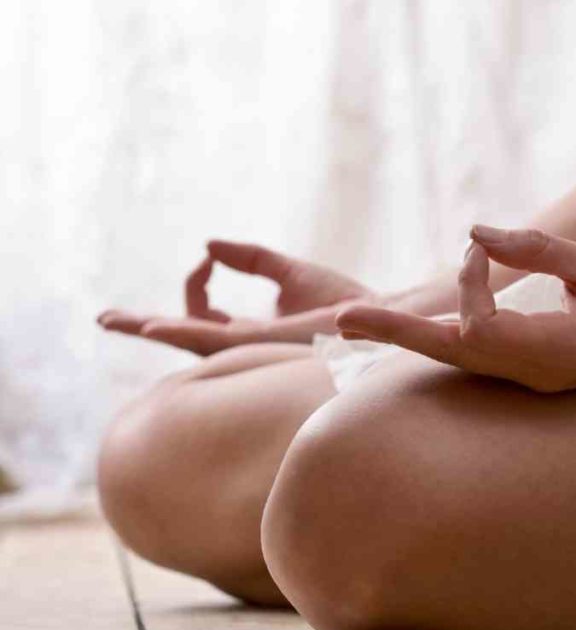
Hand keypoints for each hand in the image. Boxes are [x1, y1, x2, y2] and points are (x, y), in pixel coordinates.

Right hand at [98, 240, 373, 354]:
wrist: (378, 313)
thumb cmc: (343, 300)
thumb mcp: (289, 271)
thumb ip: (251, 258)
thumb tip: (210, 243)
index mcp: (249, 335)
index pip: (201, 313)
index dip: (196, 280)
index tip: (209, 255)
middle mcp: (244, 349)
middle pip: (182, 338)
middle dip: (143, 326)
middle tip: (106, 318)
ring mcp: (251, 350)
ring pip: (188, 342)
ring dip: (149, 329)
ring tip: (112, 320)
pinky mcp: (264, 344)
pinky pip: (214, 340)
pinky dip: (182, 331)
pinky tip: (152, 326)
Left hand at [336, 225, 575, 391]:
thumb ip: (535, 249)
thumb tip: (473, 231)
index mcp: (551, 355)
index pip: (478, 324)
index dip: (467, 280)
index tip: (481, 246)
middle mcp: (535, 376)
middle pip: (449, 357)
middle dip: (396, 334)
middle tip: (339, 320)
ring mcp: (537, 382)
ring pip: (461, 362)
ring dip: (414, 339)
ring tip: (362, 323)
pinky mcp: (541, 375)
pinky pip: (482, 359)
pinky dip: (449, 339)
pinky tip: (422, 329)